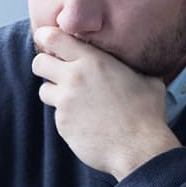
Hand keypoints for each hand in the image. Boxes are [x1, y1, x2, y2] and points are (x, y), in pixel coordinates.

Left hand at [31, 26, 180, 179]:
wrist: (139, 149)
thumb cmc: (146, 113)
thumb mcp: (146, 79)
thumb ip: (131, 66)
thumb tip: (137, 60)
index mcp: (93, 61)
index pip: (53, 38)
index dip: (47, 39)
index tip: (51, 44)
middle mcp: (74, 78)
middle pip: (38, 63)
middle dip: (45, 67)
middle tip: (59, 74)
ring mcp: (65, 102)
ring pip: (44, 90)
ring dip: (55, 94)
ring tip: (77, 101)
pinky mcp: (62, 124)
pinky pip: (56, 115)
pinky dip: (67, 117)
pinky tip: (86, 122)